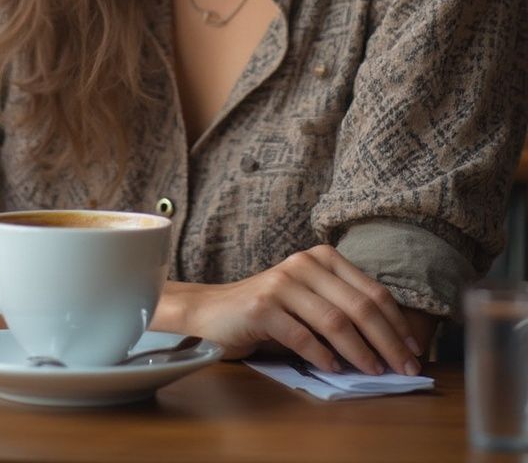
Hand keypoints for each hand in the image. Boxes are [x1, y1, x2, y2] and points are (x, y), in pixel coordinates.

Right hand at [158, 245, 424, 374]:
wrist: (215, 310)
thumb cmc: (272, 310)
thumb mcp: (312, 300)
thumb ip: (343, 309)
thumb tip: (391, 343)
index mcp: (323, 257)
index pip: (372, 291)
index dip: (397, 323)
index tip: (414, 351)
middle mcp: (305, 263)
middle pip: (359, 306)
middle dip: (388, 341)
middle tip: (405, 369)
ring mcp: (284, 283)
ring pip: (335, 321)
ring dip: (360, 352)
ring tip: (375, 373)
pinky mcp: (263, 306)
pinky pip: (303, 336)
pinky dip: (323, 356)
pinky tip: (335, 370)